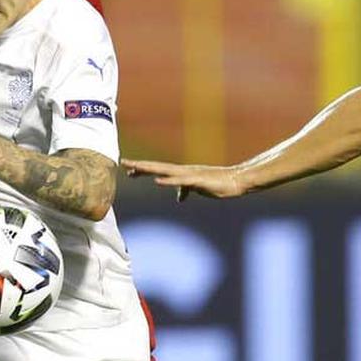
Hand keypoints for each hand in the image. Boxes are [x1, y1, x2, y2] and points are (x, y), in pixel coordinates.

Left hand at [122, 159, 246, 200]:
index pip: (159, 170)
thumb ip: (186, 191)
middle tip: (123, 163)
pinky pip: (181, 182)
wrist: (236, 181)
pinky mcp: (198, 181)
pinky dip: (169, 181)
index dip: (144, 169)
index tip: (128, 169)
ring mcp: (190, 175)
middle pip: (158, 167)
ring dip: (150, 170)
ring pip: (166, 171)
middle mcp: (183, 171)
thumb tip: (179, 198)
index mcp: (182, 173)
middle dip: (140, 166)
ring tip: (135, 169)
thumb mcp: (197, 189)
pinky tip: (158, 181)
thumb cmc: (218, 184)